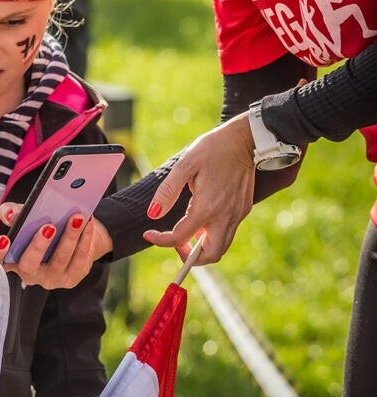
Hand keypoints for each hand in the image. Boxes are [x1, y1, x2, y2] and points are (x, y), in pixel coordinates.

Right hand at [0, 205, 112, 288]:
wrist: (73, 238)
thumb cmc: (44, 229)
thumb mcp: (26, 218)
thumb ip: (14, 213)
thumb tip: (9, 214)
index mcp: (13, 260)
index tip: (4, 240)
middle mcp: (30, 274)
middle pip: (30, 264)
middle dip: (39, 245)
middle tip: (48, 226)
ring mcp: (52, 278)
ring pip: (60, 259)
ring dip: (69, 237)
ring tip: (76, 217)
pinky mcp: (72, 277)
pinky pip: (79, 259)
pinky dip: (85, 239)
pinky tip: (87, 223)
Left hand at [144, 112, 255, 264]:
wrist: (245, 139)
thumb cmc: (213, 148)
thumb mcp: (185, 164)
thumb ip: (168, 191)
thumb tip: (153, 214)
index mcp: (207, 206)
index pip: (180, 238)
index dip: (162, 241)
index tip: (150, 234)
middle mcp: (225, 216)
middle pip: (210, 255)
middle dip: (191, 256)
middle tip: (176, 242)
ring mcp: (237, 214)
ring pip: (222, 246)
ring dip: (203, 246)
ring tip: (189, 230)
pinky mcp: (244, 209)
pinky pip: (228, 231)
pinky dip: (213, 233)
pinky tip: (204, 215)